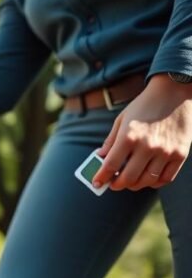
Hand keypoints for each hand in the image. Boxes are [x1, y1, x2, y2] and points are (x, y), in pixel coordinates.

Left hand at [94, 74, 191, 190]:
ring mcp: (166, 152)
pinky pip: (166, 178)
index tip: (96, 183)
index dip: (101, 177)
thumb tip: (100, 159)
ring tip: (129, 182)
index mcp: (129, 136)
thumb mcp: (122, 119)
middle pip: (128, 178)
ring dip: (135, 185)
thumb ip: (110, 141)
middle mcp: (147, 146)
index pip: (111, 165)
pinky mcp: (180, 154)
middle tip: (113, 184)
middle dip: (117, 184)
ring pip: (147, 181)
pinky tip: (147, 179)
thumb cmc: (145, 105)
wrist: (175, 93)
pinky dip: (154, 183)